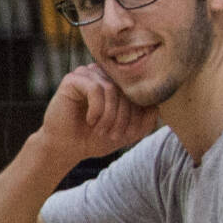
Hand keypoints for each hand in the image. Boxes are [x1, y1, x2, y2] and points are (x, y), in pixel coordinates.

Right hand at [37, 63, 161, 168]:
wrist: (64, 149)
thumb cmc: (92, 139)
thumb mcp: (126, 132)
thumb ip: (145, 120)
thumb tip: (158, 105)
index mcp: (116, 81)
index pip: (137, 89)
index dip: (137, 113)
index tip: (126, 135)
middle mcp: (102, 73)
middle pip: (126, 89)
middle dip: (123, 117)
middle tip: (113, 135)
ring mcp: (87, 74)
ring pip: (112, 89)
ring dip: (109, 115)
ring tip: (101, 130)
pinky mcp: (72, 80)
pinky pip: (95, 89)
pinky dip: (96, 109)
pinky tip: (90, 121)